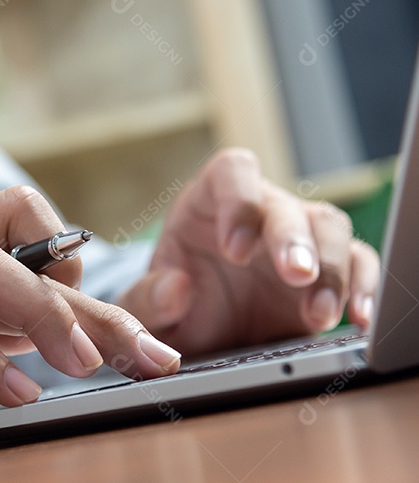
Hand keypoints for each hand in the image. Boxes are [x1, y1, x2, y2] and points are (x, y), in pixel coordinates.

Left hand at [119, 148, 380, 354]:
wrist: (200, 335)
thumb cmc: (172, 308)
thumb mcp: (145, 310)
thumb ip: (148, 300)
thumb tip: (175, 287)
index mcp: (207, 201)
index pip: (231, 172)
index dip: (237, 201)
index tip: (233, 250)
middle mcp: (257, 210)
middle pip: (285, 205)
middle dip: (293, 239)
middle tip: (294, 275)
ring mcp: (296, 236)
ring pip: (328, 227)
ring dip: (329, 267)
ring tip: (318, 315)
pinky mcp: (326, 270)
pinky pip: (358, 262)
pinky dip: (362, 286)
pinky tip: (356, 319)